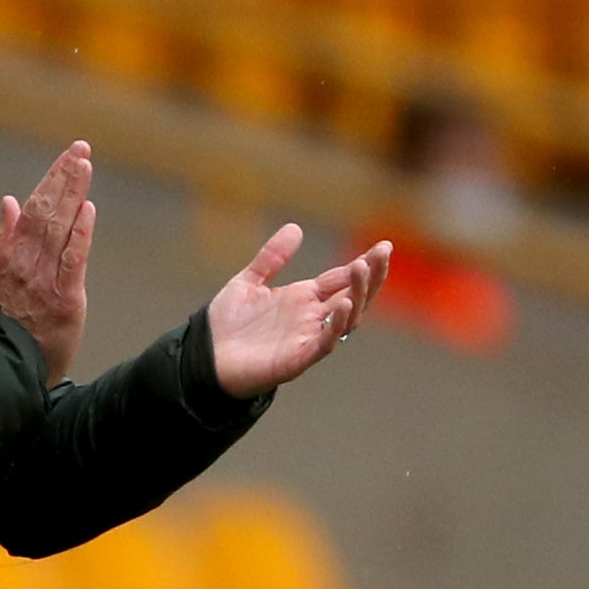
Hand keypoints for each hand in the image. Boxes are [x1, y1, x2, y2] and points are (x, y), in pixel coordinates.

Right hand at [0, 141, 93, 384]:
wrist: (9, 368)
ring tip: (84, 166)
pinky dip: (79, 235)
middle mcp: (27, 263)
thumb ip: (7, 238)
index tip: (68, 156)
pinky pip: (72, 261)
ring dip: (72, 194)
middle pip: (46, 211)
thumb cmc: (10, 325)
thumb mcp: (1, 278)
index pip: (33, 208)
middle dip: (64, 177)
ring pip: (58, 229)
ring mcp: (44, 280)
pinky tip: (88, 211)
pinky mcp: (64, 299)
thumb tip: (10, 201)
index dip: (51, 180)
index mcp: (13, 256)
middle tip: (81, 149)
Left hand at [207, 224, 389, 398]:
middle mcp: (310, 318)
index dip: (364, 264)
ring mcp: (306, 338)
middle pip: (352, 296)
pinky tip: (342, 305)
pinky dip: (336, 326)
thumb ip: (271, 258)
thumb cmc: (226, 326)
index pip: (342, 279)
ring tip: (364, 269)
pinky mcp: (296, 359)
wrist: (203, 358)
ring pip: (346, 318)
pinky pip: (323, 343)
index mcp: (303, 299)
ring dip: (358, 295)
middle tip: (384, 252)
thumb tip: (296, 228)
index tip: (384, 246)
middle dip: (371, 276)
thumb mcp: (248, 282)